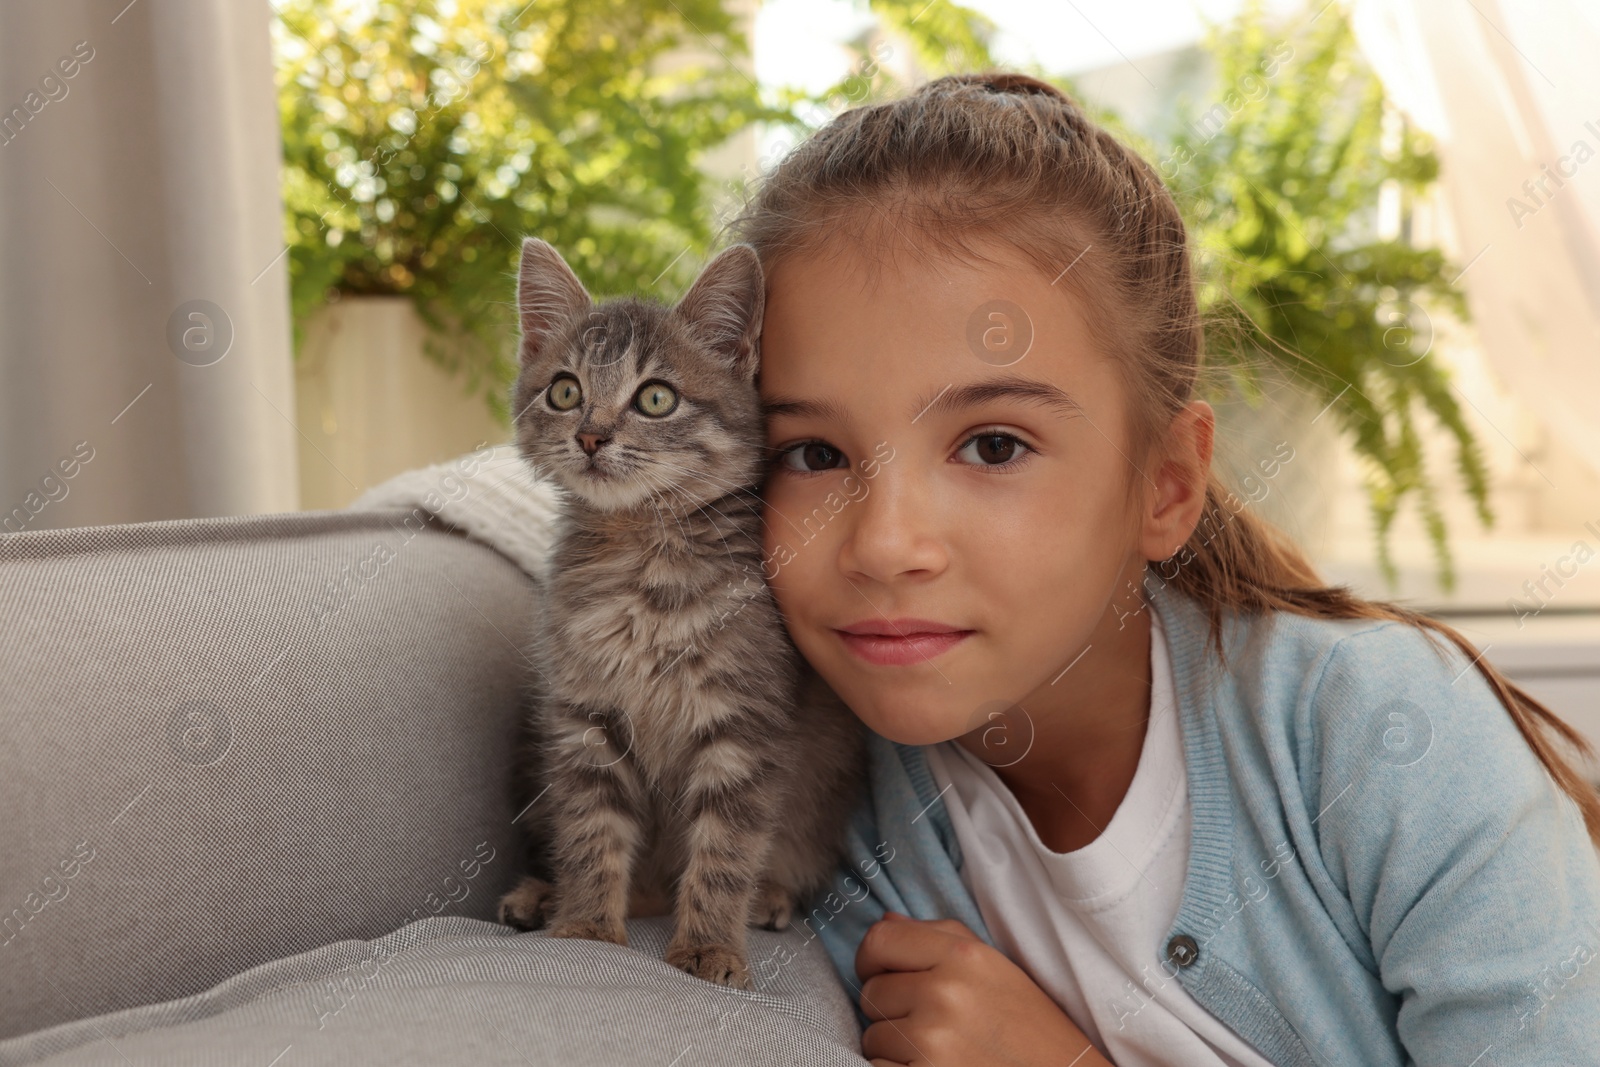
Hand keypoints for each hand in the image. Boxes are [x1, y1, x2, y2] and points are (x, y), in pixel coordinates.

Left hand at [854, 912, 1112, 1065]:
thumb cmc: (1032, 1031)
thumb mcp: (996, 970)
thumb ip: (938, 938)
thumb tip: (885, 920)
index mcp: (963, 956)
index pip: (878, 940)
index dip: (870, 961)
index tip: (880, 976)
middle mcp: (945, 993)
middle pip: (870, 993)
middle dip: (889, 1011)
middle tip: (930, 1025)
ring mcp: (933, 1040)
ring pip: (872, 1038)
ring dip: (894, 1049)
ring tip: (939, 1052)